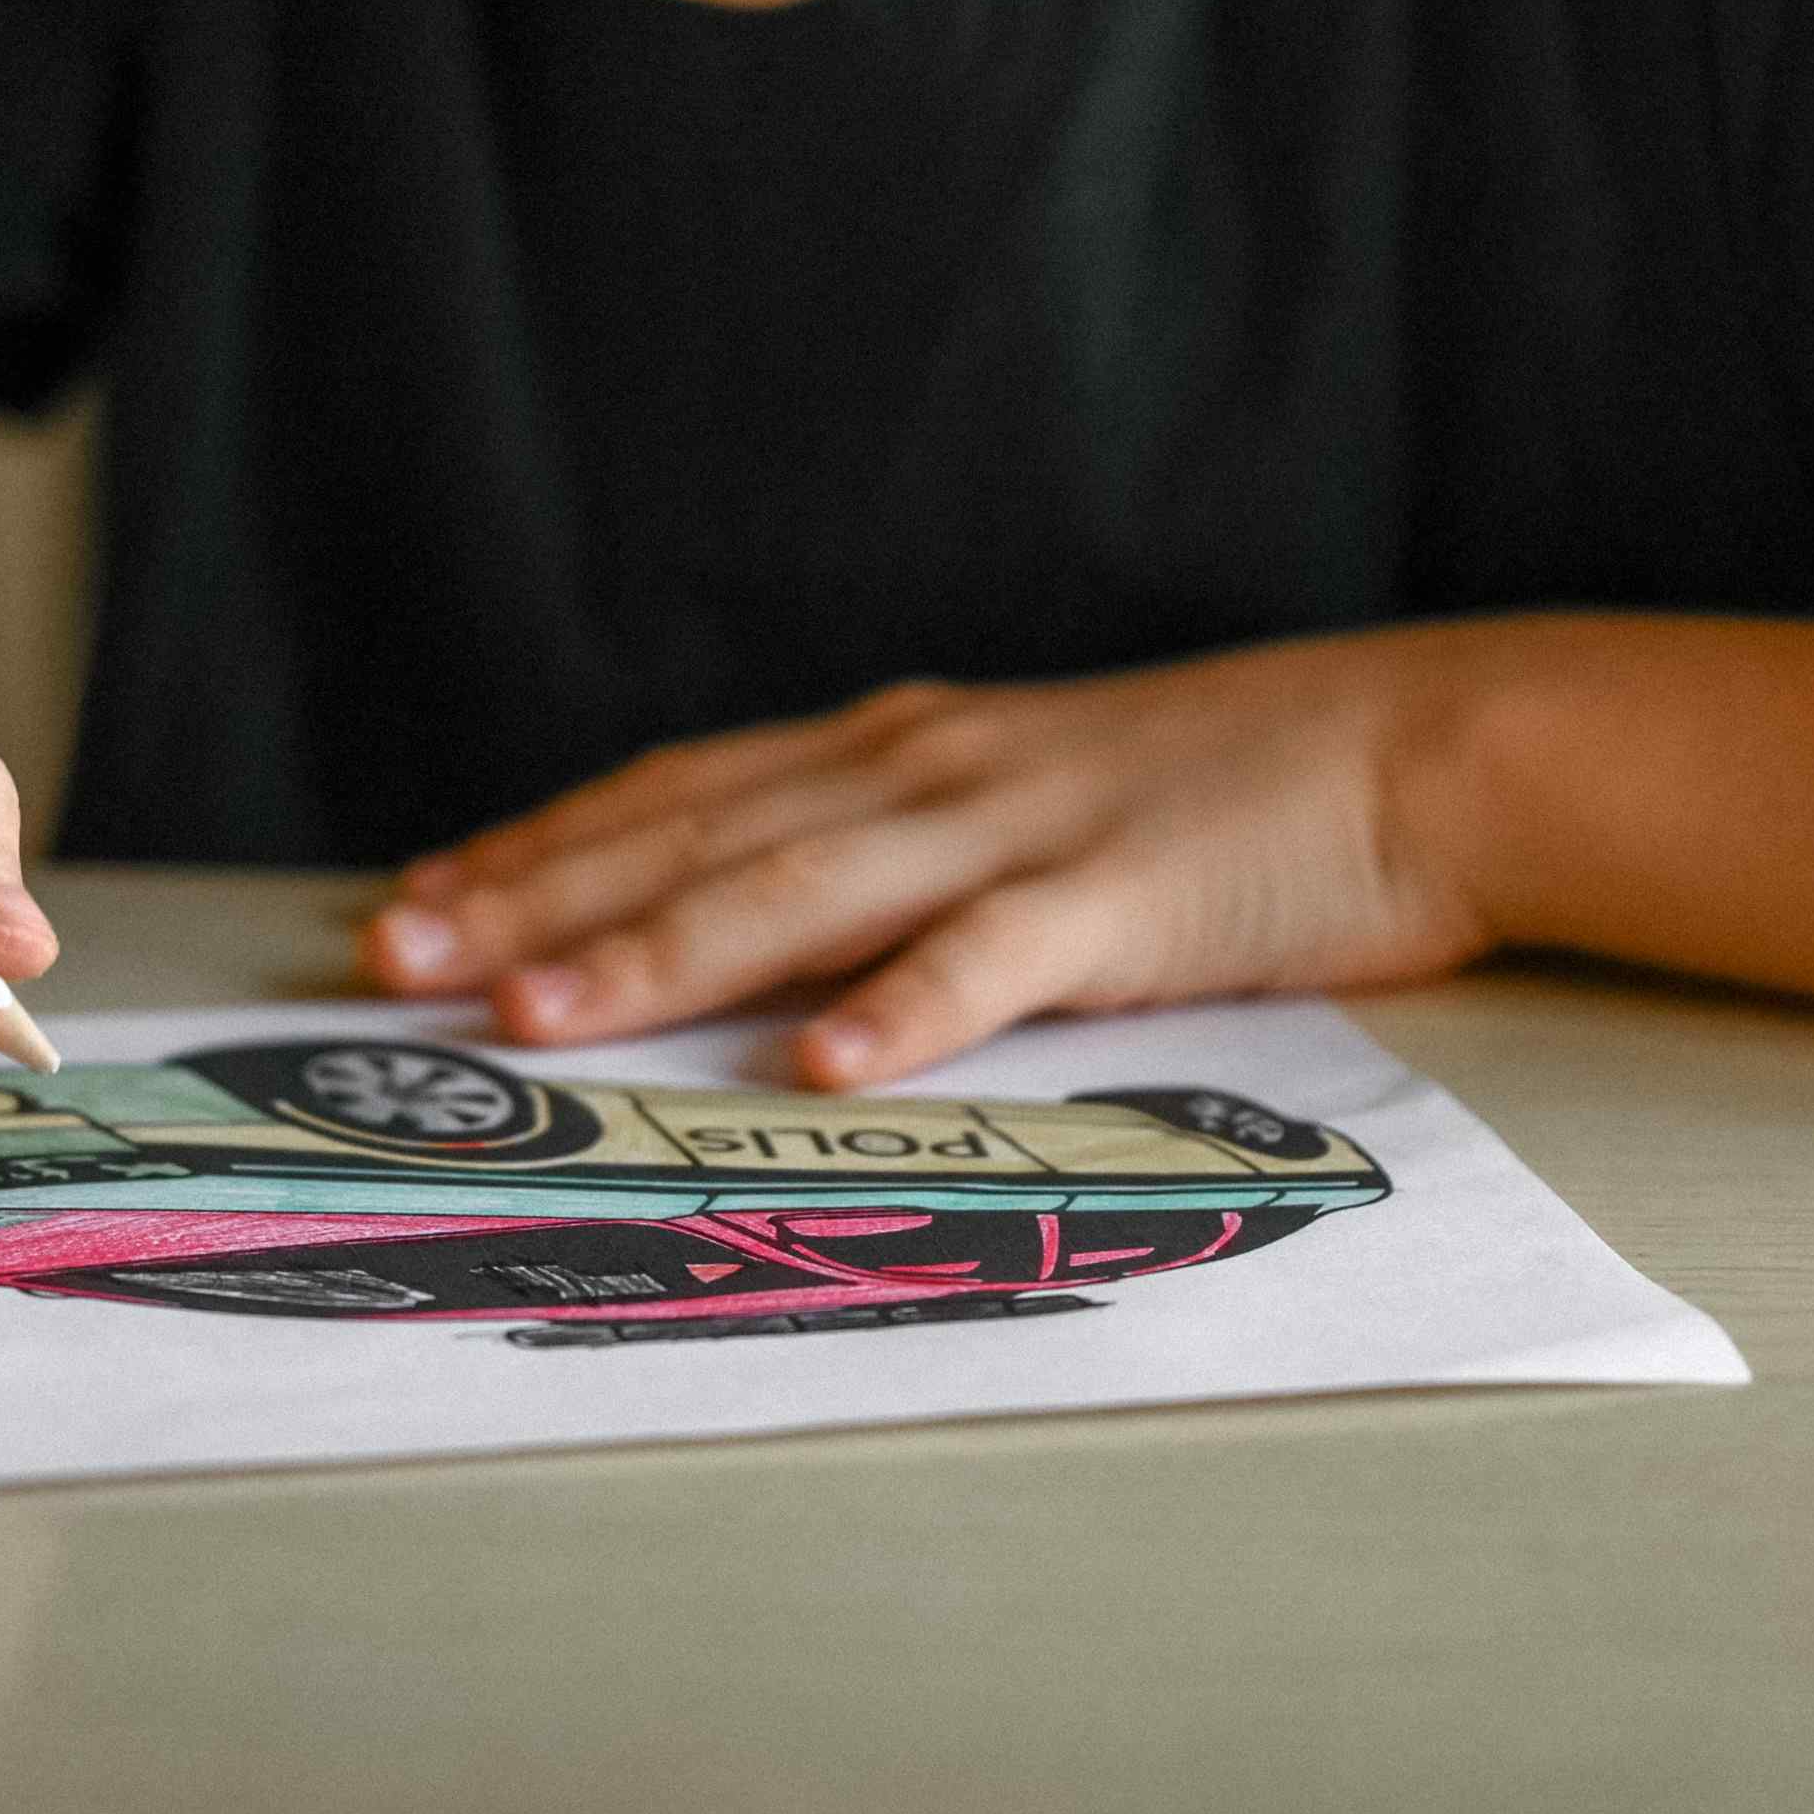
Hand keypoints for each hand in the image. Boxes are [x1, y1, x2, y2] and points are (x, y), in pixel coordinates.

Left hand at [360, 634, 1503, 1082]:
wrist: (1416, 747)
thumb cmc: (1221, 796)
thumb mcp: (1027, 802)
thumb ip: (901, 855)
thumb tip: (763, 937)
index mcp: (902, 752)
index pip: (681, 796)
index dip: (540, 846)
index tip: (412, 898)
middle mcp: (930, 771)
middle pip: (701, 834)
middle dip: (540, 896)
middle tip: (398, 956)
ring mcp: (1022, 829)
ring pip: (808, 887)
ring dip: (663, 950)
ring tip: (542, 1011)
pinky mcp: (1123, 899)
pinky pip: (996, 960)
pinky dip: (906, 1009)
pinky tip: (825, 1066)